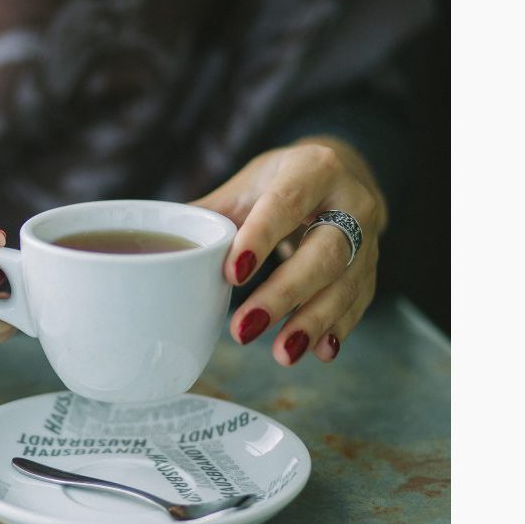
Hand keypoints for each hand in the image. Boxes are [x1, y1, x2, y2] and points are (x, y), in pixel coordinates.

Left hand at [190, 137, 386, 365]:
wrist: (342, 177)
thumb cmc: (283, 183)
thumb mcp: (249, 185)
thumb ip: (210, 215)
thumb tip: (152, 243)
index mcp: (313, 169)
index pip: (287, 203)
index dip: (261, 238)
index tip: (231, 273)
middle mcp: (352, 202)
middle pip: (325, 252)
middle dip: (284, 294)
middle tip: (242, 330)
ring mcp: (369, 239)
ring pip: (346, 284)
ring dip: (312, 322)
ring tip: (282, 354)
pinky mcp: (371, 270)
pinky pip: (359, 304)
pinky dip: (338, 330)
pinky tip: (320, 353)